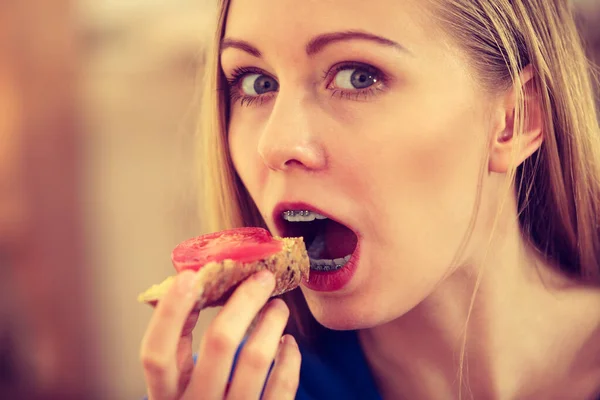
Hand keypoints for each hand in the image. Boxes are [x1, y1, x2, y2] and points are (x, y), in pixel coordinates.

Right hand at [140, 269, 301, 399]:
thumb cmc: (198, 397)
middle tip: (263, 278)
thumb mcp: (176, 378)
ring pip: (256, 358)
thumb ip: (178, 339)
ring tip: (278, 307)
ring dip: (272, 322)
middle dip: (245, 301)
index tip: (189, 276)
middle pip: (219, 343)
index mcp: (165, 395)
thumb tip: (193, 282)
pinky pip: (282, 384)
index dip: (170, 314)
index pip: (156, 354)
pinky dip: (289, 357)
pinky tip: (287, 342)